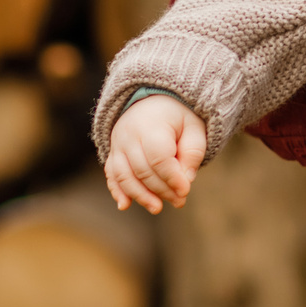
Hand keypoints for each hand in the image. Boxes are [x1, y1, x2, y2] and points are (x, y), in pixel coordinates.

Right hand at [104, 93, 208, 212]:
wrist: (152, 98)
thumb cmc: (178, 116)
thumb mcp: (194, 127)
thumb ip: (193, 153)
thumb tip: (185, 181)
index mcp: (151, 124)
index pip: (159, 157)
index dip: (172, 178)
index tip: (186, 191)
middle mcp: (129, 134)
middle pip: (142, 170)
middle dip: (161, 189)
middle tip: (179, 201)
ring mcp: (117, 144)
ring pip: (124, 175)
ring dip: (140, 195)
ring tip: (157, 208)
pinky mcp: (112, 153)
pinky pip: (111, 174)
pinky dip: (117, 191)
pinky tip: (125, 206)